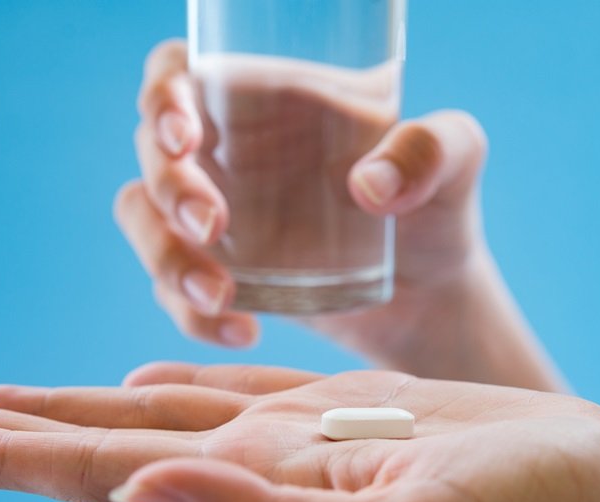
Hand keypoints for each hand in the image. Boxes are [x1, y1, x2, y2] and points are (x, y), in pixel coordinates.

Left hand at [0, 363, 599, 501]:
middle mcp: (254, 470)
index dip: (10, 459)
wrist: (583, 490)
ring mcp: (289, 438)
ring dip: (68, 407)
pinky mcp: (332, 409)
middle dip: (7, 434)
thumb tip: (147, 490)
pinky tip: (131, 388)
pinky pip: (229, 391)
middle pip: (105, 446)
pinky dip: (169, 385)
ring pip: (153, 414)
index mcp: (257, 499)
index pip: (107, 477)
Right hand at [116, 41, 562, 386]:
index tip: (187, 135)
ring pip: (142, 218)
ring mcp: (215, 216)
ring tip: (220, 295)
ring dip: (163, 256)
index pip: (180, 74)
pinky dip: (190, 314)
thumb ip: (432, 147)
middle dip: (167, 187)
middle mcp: (228, 152)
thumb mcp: (457, 160)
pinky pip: (169, 289)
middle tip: (215, 226)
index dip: (164, 95)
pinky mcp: (218, 274)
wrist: (432, 294)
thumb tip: (368, 187)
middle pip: (152, 149)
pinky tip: (244, 329)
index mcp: (264, 100)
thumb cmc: (438, 207)